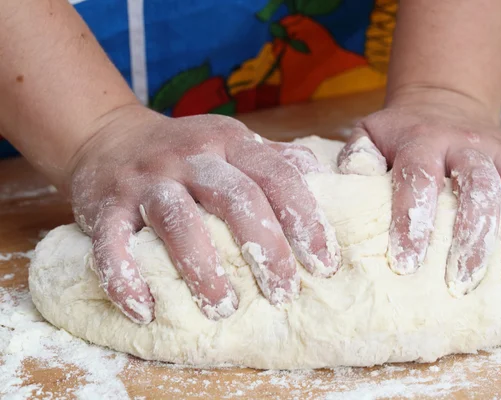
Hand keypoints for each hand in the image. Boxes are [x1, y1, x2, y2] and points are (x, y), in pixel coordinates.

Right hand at [67, 105, 339, 323]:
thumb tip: (323, 175)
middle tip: (283, 293)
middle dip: (265, 248)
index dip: (305, 219)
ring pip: (177, 221)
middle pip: (235, 197)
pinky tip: (144, 310)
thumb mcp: (231, 142)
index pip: (277, 176)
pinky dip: (125, 279)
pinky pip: (111, 244)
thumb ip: (274, 158)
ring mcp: (146, 180)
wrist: (109, 138)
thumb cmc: (185, 152)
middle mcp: (190, 156)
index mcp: (230, 142)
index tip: (324, 263)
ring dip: (202, 270)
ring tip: (223, 308)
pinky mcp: (104, 205)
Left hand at [338, 88, 500, 294]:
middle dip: (472, 237)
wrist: (445, 104)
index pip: (419, 178)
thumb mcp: (369, 135)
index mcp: (423, 139)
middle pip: (478, 186)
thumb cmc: (402, 133)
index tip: (405, 264)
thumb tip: (345, 197)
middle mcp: (469, 144)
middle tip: (460, 283)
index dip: (413, 221)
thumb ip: (355, 161)